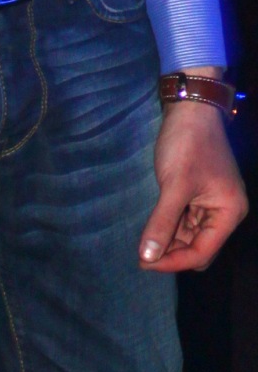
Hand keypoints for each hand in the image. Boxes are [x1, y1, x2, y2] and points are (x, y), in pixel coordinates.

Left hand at [138, 102, 247, 272]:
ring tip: (143, 243)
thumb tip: (147, 257)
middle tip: (142, 255)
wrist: (190, 108)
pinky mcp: (198, 194)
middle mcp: (225, 212)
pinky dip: (169, 226)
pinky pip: (185, 220)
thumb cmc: (187, 145)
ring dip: (169, 241)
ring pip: (190, 236)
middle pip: (198, 248)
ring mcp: (212, 203)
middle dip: (172, 254)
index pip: (202, 252)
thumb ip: (162, 223)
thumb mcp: (173, 186)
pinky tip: (152, 228)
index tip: (144, 262)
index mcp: (229, 213)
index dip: (174, 262)